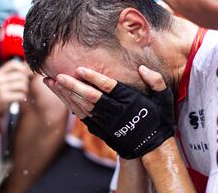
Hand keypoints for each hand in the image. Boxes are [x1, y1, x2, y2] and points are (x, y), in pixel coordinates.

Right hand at [0, 60, 30, 120]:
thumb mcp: (0, 79)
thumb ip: (12, 73)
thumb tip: (28, 65)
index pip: (13, 64)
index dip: (23, 67)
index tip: (25, 73)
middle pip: (21, 75)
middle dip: (26, 81)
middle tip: (24, 86)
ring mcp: (1, 88)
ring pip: (22, 85)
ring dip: (25, 89)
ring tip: (22, 92)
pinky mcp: (4, 98)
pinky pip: (21, 95)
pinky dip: (23, 97)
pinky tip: (20, 98)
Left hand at [44, 65, 174, 158]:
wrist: (151, 148)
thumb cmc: (157, 120)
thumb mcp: (164, 100)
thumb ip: (156, 82)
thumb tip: (142, 69)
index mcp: (130, 102)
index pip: (108, 88)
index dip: (93, 78)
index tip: (79, 69)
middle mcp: (116, 112)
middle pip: (90, 98)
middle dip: (73, 87)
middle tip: (58, 76)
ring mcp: (107, 122)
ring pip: (83, 107)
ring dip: (67, 95)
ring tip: (53, 83)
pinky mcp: (101, 129)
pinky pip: (83, 117)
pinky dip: (72, 106)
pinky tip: (62, 97)